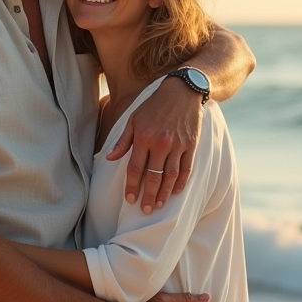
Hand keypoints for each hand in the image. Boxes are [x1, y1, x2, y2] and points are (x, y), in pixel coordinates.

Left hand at [106, 78, 201, 213]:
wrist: (181, 91)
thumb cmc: (154, 105)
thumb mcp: (134, 118)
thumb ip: (123, 141)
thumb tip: (110, 158)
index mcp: (143, 138)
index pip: (136, 168)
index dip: (132, 186)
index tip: (130, 200)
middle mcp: (161, 143)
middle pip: (154, 176)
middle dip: (149, 195)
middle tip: (146, 210)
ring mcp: (178, 145)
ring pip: (171, 176)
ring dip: (165, 193)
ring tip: (159, 205)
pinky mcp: (191, 145)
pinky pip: (187, 168)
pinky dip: (182, 182)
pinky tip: (176, 191)